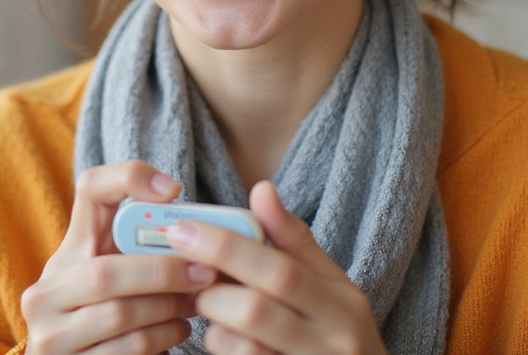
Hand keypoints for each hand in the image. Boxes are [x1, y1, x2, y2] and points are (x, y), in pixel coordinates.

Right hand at [21, 161, 216, 354]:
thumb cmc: (118, 321)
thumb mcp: (125, 281)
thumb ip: (146, 252)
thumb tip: (202, 227)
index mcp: (66, 256)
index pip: (88, 190)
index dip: (129, 178)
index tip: (173, 190)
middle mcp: (45, 292)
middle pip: (106, 271)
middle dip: (164, 272)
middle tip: (205, 274)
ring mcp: (49, 334)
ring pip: (120, 313)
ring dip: (169, 310)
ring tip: (195, 305)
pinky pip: (125, 349)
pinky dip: (162, 339)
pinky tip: (177, 331)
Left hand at [167, 181, 388, 354]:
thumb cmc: (338, 327)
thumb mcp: (330, 282)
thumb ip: (293, 239)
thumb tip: (261, 189)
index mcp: (342, 302)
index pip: (279, 269)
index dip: (226, 248)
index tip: (184, 230)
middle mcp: (332, 341)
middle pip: (254, 310)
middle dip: (212, 290)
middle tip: (192, 278)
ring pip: (240, 346)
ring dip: (214, 325)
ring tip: (214, 310)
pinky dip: (224, 347)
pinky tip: (227, 337)